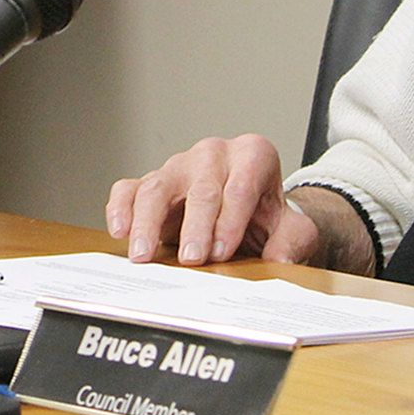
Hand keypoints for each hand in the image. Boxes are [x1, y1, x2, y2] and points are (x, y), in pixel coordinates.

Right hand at [104, 134, 318, 265]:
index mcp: (253, 156)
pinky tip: (121, 232)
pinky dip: (121, 208)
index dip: (232, 220)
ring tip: (144, 255)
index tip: (223, 252)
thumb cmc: (267, 217)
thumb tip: (281, 260)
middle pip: (202, 188)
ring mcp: (179, 165)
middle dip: (196, 226)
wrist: (249, 214)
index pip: (241, 186)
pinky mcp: (152, 181)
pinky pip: (129, 188)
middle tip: (192, 258)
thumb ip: (292, 241)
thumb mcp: (292, 229)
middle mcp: (214, 154)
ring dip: (149, 223)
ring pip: (159, 187)